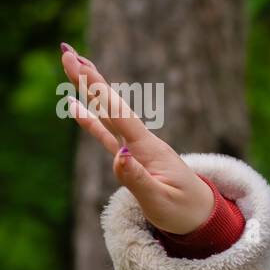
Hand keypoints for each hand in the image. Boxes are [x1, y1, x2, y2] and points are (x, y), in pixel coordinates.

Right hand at [59, 43, 213, 234]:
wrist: (202, 218)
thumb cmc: (183, 212)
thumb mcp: (159, 200)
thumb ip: (137, 179)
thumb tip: (119, 154)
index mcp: (148, 149)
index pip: (117, 114)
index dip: (97, 89)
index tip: (79, 64)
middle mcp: (142, 143)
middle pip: (111, 106)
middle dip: (89, 79)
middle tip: (66, 52)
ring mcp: (138, 148)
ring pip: (108, 115)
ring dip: (90, 92)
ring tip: (73, 67)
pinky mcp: (133, 158)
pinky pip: (107, 135)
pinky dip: (91, 121)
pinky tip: (75, 107)